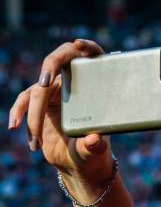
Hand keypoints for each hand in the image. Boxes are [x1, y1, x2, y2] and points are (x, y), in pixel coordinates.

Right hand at [8, 39, 113, 183]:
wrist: (81, 161)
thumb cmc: (95, 150)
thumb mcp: (98, 150)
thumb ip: (96, 145)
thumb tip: (93, 139)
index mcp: (95, 84)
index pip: (92, 55)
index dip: (87, 46)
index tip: (79, 45)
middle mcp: (74, 82)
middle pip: (57, 63)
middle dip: (50, 66)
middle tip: (44, 81)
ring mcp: (55, 91)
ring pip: (37, 89)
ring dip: (30, 109)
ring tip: (29, 127)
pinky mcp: (41, 102)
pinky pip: (25, 101)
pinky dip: (19, 113)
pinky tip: (16, 126)